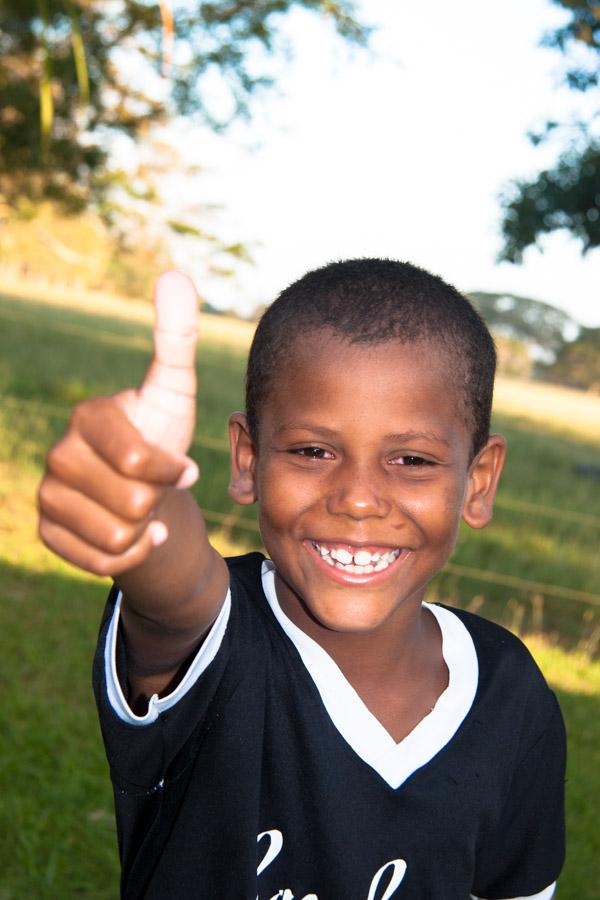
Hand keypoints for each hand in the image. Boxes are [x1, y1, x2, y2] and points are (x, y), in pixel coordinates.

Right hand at [38, 271, 199, 576]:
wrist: (146, 490)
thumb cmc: (162, 435)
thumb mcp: (175, 391)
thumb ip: (176, 338)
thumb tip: (174, 274)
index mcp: (88, 415)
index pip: (137, 463)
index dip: (171, 471)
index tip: (183, 467)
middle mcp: (58, 453)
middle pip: (130, 502)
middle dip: (159, 501)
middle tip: (156, 487)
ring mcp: (48, 494)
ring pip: (116, 536)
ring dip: (144, 529)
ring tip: (143, 509)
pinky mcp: (48, 531)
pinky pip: (100, 561)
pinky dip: (129, 555)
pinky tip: (134, 537)